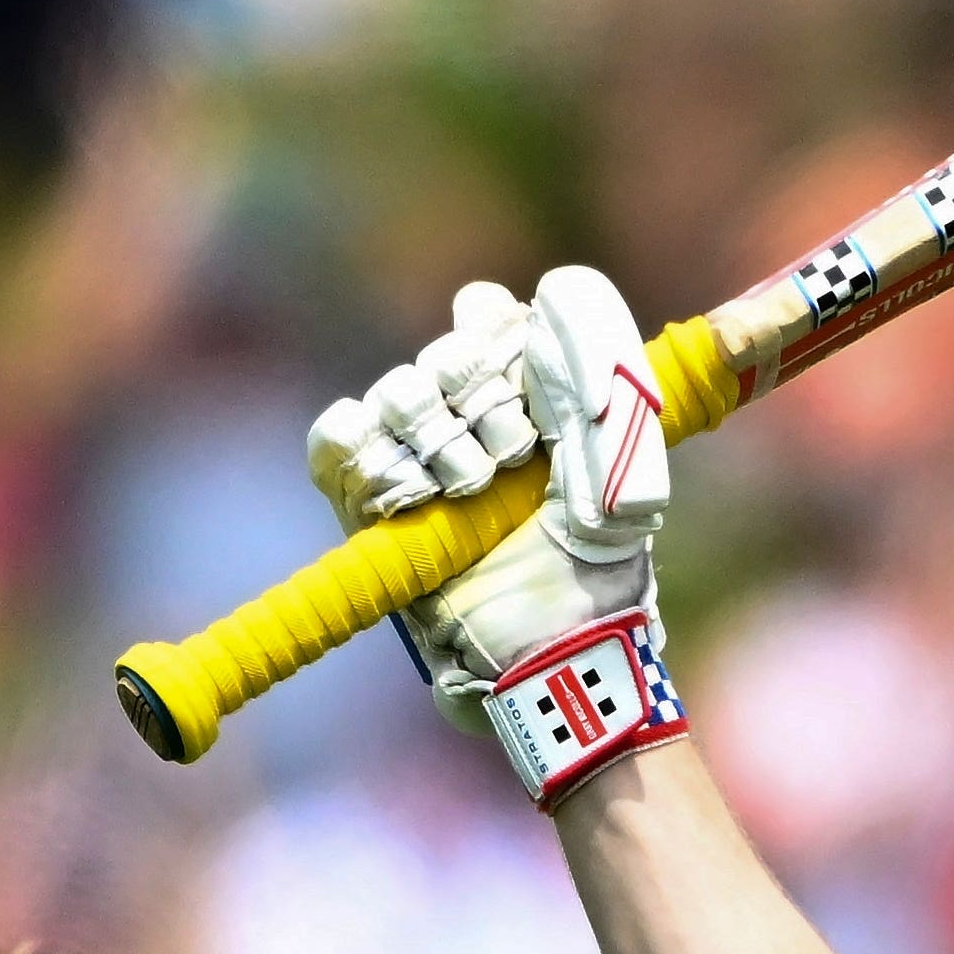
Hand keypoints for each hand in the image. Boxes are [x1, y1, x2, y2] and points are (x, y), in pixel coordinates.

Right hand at [308, 270, 674, 724]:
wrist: (548, 645)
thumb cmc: (594, 569)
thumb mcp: (619, 468)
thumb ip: (604, 388)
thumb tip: (606, 308)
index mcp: (526, 399)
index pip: (485, 312)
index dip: (497, 331)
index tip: (525, 371)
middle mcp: (466, 421)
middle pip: (440, 354)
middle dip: (477, 396)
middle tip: (507, 457)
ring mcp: (412, 459)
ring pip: (392, 392)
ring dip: (432, 437)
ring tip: (469, 492)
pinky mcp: (365, 502)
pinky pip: (335, 439)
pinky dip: (366, 455)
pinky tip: (410, 495)